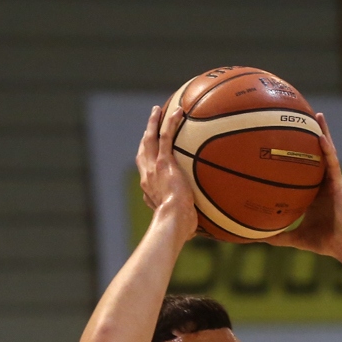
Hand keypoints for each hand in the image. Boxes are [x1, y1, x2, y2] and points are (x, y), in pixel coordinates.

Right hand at [136, 103, 196, 242]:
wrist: (172, 222)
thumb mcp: (180, 225)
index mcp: (149, 190)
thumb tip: (198, 231)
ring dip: (153, 123)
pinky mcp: (163, 163)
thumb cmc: (177, 229)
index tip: (151, 153)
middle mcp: (147, 176)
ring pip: (150, 139)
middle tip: (150, 124)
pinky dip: (170, 123)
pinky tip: (178, 111)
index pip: (146, 172)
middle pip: (143, 151)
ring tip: (158, 110)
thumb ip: (186, 222)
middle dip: (146, 135)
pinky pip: (166, 137)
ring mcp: (153, 168)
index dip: (147, 160)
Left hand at [269, 114, 341, 261]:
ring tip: (316, 114)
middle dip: (310, 135)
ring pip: (327, 152)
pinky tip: (320, 136)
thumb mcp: (296, 238)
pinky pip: (333, 163)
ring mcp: (333, 181)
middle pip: (316, 154)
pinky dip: (327, 149)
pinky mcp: (340, 184)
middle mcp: (323, 182)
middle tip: (300, 116)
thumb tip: (255, 239)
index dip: (297, 153)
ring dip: (323, 132)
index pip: (304, 168)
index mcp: (314, 191)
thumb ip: (278, 236)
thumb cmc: (325, 242)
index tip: (284, 139)